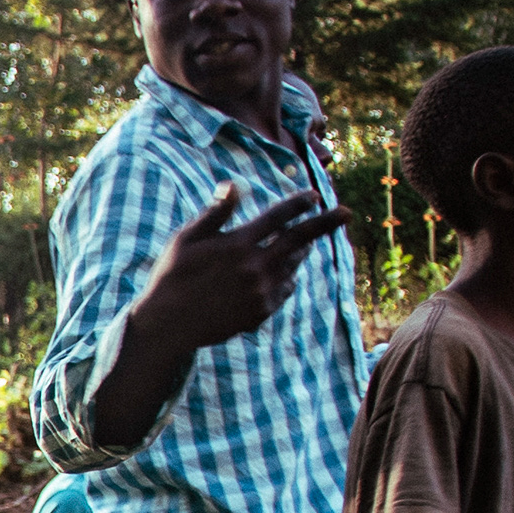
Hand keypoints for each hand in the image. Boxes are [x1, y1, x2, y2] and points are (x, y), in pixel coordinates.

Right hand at [131, 185, 353, 355]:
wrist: (167, 327)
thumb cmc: (172, 278)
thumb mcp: (186, 239)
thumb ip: (216, 212)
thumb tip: (235, 185)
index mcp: (238, 243)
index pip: (279, 216)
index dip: (299, 203)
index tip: (313, 196)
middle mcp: (255, 266)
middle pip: (300, 239)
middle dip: (325, 222)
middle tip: (346, 213)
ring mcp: (261, 291)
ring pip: (293, 265)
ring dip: (298, 253)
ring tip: (295, 248)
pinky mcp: (261, 312)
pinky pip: (284, 290)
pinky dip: (285, 280)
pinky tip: (274, 277)